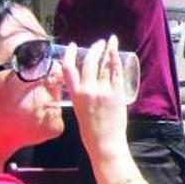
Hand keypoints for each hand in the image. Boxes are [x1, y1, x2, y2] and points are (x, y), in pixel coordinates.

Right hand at [61, 36, 128, 161]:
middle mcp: (87, 90)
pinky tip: (116, 51)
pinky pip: (116, 71)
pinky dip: (115, 58)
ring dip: (107, 50)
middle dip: (94, 49)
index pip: (68, 68)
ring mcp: (102, 91)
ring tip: (110, 42)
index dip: (69, 54)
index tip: (72, 45)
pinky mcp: (116, 93)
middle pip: (89, 62)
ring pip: (103, 64)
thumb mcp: (80, 109)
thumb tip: (88, 81)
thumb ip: (82, 94)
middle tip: (99, 43)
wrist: (104, 141)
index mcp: (75, 94)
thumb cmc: (92, 129)